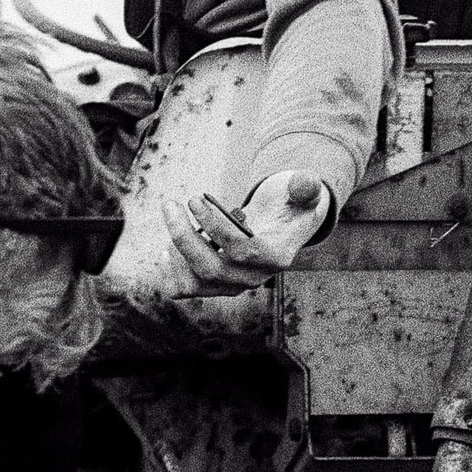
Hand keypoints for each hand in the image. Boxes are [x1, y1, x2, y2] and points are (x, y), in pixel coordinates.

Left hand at [160, 171, 329, 291]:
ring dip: (175, 251)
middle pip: (212, 269)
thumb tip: (306, 182)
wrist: (279, 225)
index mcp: (276, 256)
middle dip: (184, 236)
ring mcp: (233, 285)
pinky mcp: (215, 286)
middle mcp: (254, 278)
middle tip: (169, 204)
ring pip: (195, 281)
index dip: (215, 227)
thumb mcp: (301, 192)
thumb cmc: (288, 204)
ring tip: (172, 217)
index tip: (195, 199)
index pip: (242, 251)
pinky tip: (165, 248)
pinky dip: (170, 272)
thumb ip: (305, 187)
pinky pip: (185, 289)